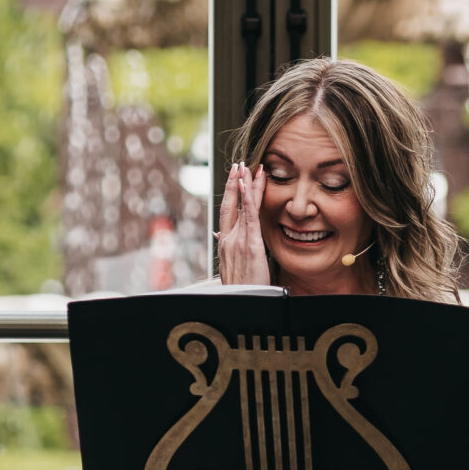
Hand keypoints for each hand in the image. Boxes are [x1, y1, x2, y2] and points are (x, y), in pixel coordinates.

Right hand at [216, 162, 269, 285]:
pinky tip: (247, 185)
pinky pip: (250, 218)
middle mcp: (228, 240)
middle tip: (238, 165)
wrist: (241, 304)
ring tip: (247, 168)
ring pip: (242, 207)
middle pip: (230, 205)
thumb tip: (218, 233)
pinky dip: (248, 200)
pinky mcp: (250, 246)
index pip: (229, 213)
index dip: (232, 194)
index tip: (236, 179)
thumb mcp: (230, 267)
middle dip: (234, 183)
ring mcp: (238, 241)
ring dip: (245, 185)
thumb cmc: (241, 290)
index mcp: (225, 244)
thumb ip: (226, 248)